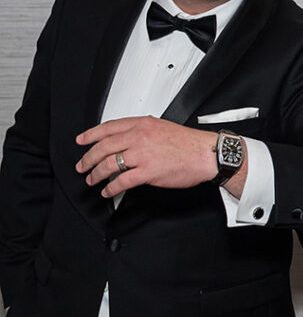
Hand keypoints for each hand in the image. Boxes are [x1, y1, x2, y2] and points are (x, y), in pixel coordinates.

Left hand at [75, 116, 223, 197]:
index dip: (91, 135)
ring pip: (108, 165)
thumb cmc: (189, 144)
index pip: (108, 128)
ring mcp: (142, 155)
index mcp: (142, 125)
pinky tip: (108, 191)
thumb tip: (126, 140)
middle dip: (88, 158)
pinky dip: (111, 188)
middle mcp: (139, 137)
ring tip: (92, 180)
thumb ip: (142, 132)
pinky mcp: (147, 172)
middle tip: (82, 165)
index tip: (82, 141)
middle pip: (103, 147)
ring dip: (96, 174)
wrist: (207, 154)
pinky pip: (122, 181)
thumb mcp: (163, 128)